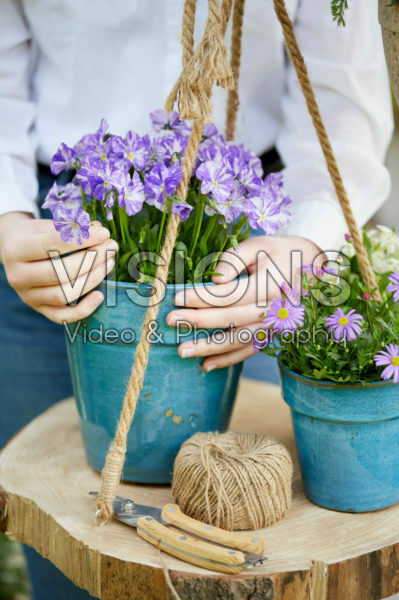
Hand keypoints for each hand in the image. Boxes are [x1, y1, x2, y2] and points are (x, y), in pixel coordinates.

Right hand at [0, 212, 117, 322]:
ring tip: (109, 263)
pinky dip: (83, 310)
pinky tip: (100, 295)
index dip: (82, 240)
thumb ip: (72, 229)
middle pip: (60, 272)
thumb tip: (100, 234)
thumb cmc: (38, 237)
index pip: (53, 244)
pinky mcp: (39, 309)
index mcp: (17, 249)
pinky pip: (62, 316)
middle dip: (92, 259)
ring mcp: (28, 296)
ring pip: (64, 294)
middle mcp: (18, 275)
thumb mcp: (49, 226)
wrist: (17, 254)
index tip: (104, 234)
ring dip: (92, 279)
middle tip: (111, 247)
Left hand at [167, 235, 321, 370]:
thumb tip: (215, 279)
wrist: (310, 269)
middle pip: (230, 318)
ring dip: (209, 347)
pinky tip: (206, 365)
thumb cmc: (277, 253)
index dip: (201, 297)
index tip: (177, 298)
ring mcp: (275, 326)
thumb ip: (234, 259)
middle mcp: (275, 310)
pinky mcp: (273, 336)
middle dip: (198, 321)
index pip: (229, 294)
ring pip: (238, 340)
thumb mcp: (257, 246)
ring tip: (182, 351)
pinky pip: (249, 351)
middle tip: (170, 320)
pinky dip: (228, 360)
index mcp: (270, 285)